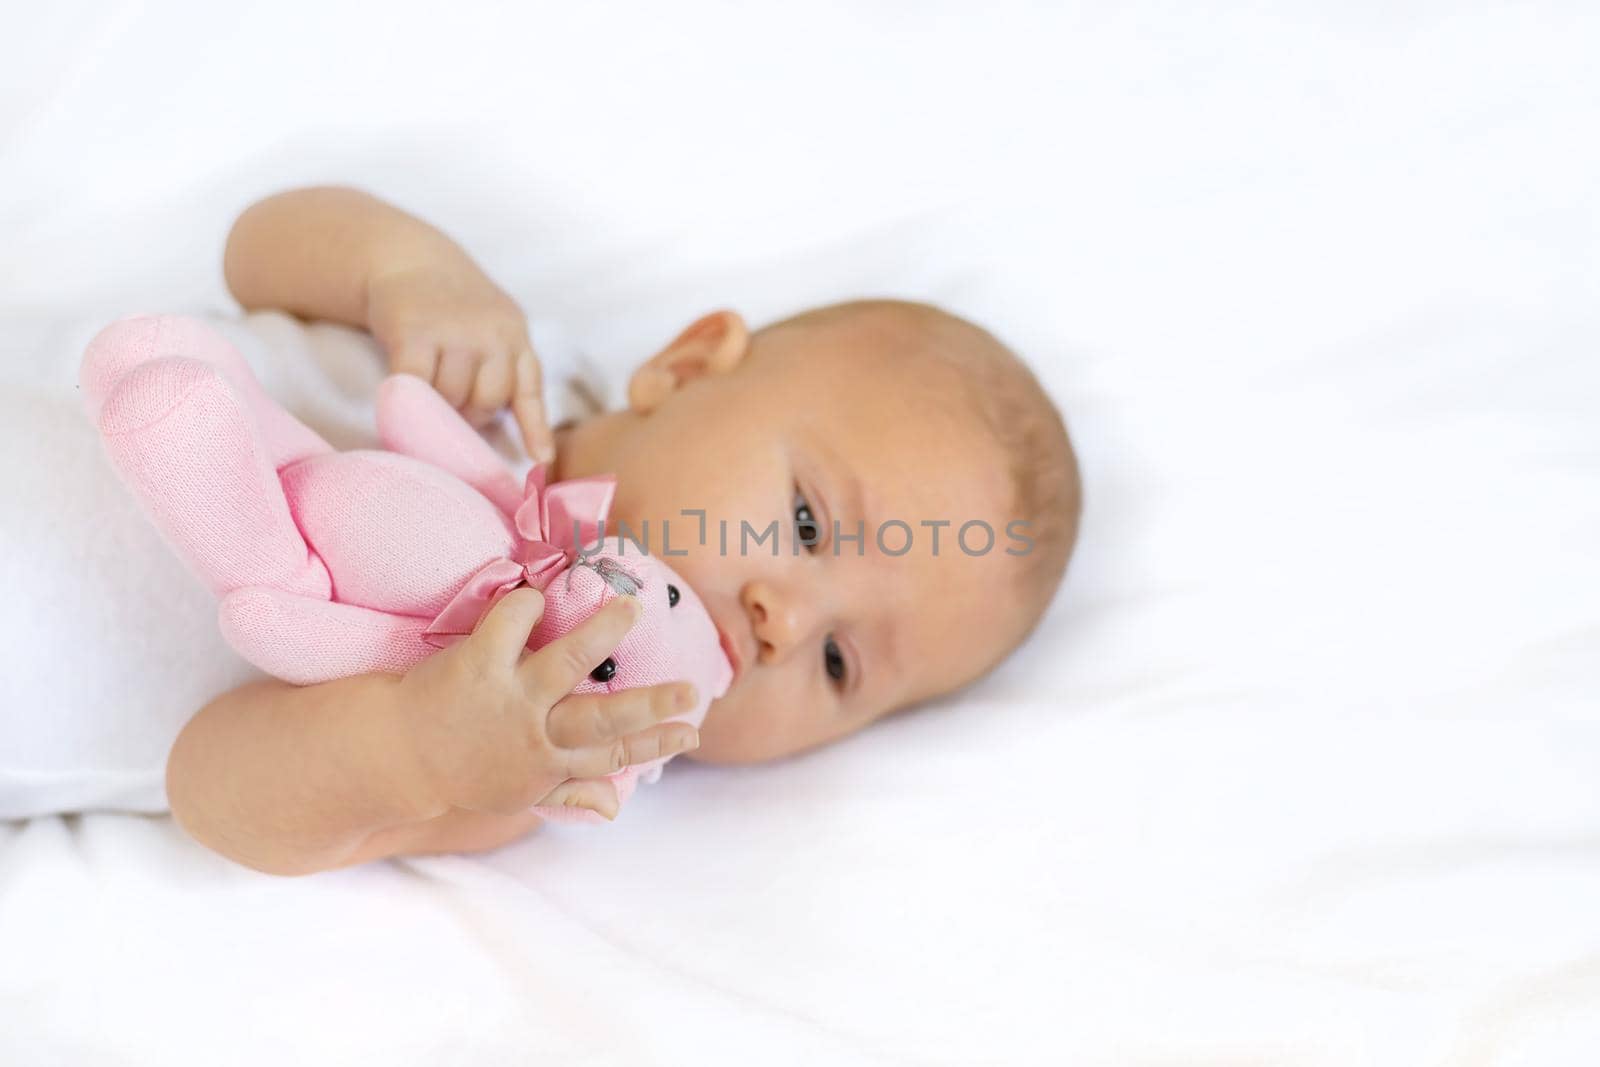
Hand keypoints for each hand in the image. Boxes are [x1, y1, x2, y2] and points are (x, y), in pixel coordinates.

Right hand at [365, 263, 554, 461]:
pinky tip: (401, 400)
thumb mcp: (492, 327)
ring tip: (426, 391)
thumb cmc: (452, 307)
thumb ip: (504, 368)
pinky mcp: (413, 331)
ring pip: (451, 397)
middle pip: (488, 401)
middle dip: (469, 413)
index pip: (530, 389)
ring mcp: (453, 331)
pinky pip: (415, 386)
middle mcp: (492, 332)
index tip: (541, 461)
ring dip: (437, 406)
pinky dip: (408, 401)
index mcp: (516, 334)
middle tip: (450, 405)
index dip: (536, 430)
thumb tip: (508, 439)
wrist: (408, 257)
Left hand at [394, 588, 698, 818]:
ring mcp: (508, 696)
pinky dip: (528, 605)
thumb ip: (568, 795)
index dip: (655, 745)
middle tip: (689, 689)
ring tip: (630, 608)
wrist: (396, 756)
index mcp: (549, 765)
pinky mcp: (477, 664)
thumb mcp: (517, 795)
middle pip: (602, 719)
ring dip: (599, 635)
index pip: (613, 756)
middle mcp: (535, 732)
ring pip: (563, 663)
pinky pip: (510, 623)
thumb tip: (616, 807)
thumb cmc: (465, 772)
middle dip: (650, 705)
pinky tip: (540, 598)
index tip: (693, 733)